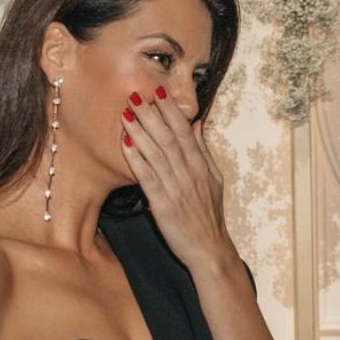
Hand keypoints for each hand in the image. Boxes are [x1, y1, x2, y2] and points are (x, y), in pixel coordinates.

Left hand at [120, 87, 232, 268]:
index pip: (183, 131)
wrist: (210, 249)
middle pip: (167, 137)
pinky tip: (125, 145)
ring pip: (155, 153)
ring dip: (140, 131)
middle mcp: (188, 173)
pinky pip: (147, 178)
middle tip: (135, 94)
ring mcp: (176, 188)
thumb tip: (196, 124)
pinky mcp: (163, 205)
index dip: (170, 110)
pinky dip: (136, 160)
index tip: (158, 90)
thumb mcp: (214, 179)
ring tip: (126, 112)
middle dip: (151, 114)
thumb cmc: (209, 215)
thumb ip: (203, 151)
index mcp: (199, 165)